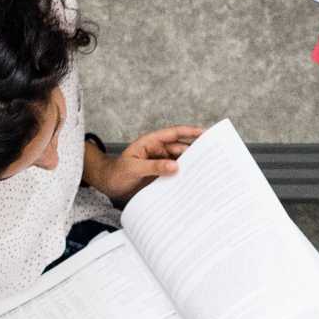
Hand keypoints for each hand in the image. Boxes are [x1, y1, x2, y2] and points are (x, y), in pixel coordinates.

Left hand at [86, 125, 204, 203]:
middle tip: (211, 156)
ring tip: (205, 171)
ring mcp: (160, 163)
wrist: (107, 186)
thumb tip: (175, 166)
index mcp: (151, 142)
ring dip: (190, 166)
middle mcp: (158, 151)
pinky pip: (174, 175)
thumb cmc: (116, 173)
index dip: (189, 132)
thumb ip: (153, 167)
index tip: (204, 132)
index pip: (173, 134)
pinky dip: (183, 178)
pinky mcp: (160, 176)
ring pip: (179, 162)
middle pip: (180, 149)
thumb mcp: (133, 168)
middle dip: (194, 151)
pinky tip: (192, 183)